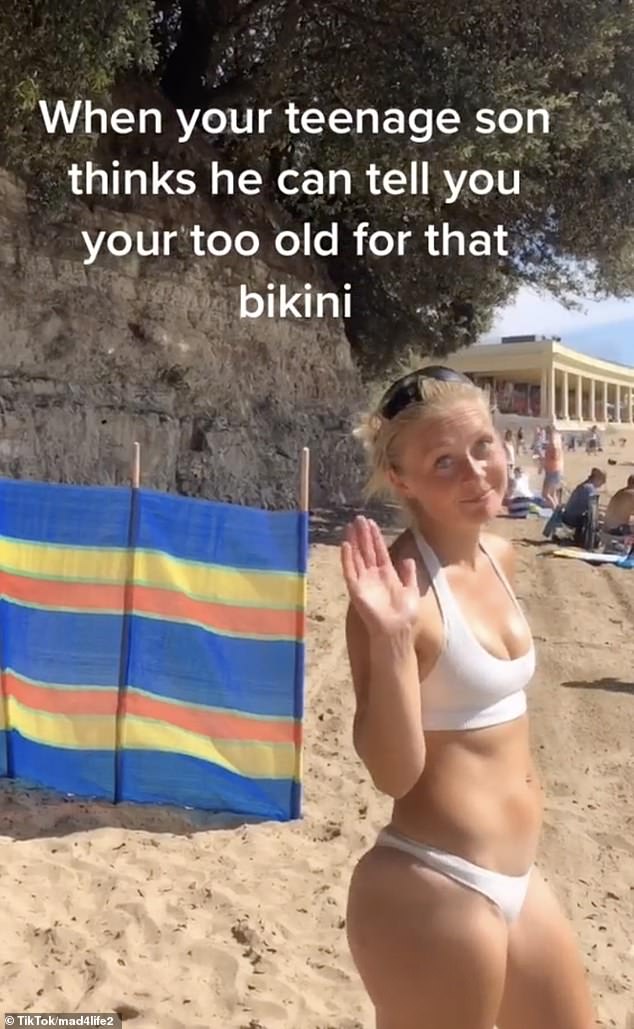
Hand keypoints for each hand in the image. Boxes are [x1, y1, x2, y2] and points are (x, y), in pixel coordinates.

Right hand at [340, 516, 419, 633]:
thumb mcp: (412, 590)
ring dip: (354, 542)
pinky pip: (350, 571)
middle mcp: (373, 576)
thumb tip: (408, 558)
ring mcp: (364, 582)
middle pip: (367, 551)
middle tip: (359, 518)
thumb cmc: (405, 615)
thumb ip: (409, 574)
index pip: (379, 551)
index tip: (371, 523)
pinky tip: (345, 545)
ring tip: (350, 526)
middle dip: (363, 535)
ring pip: (357, 557)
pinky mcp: (356, 590)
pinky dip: (347, 558)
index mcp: (387, 574)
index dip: (375, 537)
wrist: (397, 631)